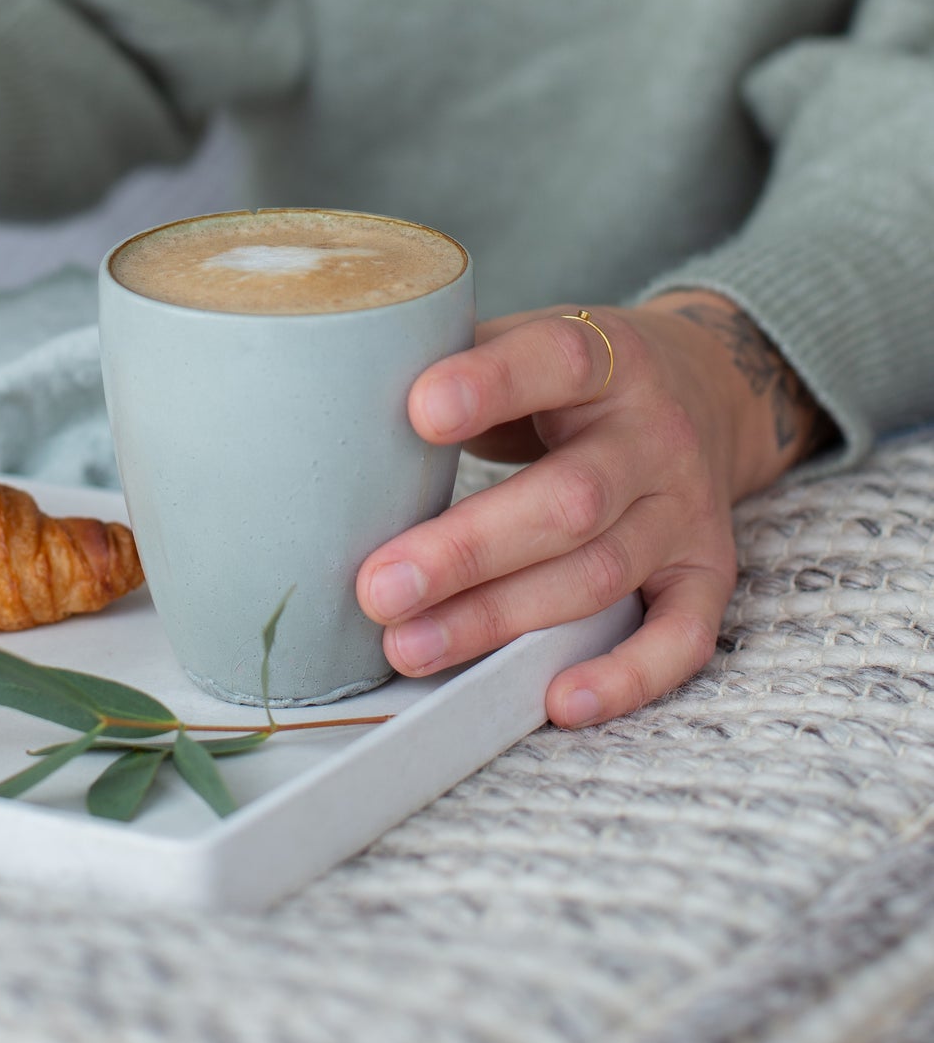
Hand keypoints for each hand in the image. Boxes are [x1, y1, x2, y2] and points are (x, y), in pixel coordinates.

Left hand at [355, 289, 831, 726]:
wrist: (706, 389)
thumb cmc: (569, 379)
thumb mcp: (523, 341)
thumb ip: (452, 365)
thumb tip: (334, 406)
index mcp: (608, 357)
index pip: (558, 360)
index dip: (492, 385)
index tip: (418, 413)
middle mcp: (656, 435)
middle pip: (571, 499)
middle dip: (468, 551)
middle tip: (378, 587)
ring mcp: (686, 510)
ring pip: (601, 574)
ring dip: (501, 618)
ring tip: (409, 645)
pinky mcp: (707, 572)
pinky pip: (682, 636)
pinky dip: (626, 676)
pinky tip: (556, 700)